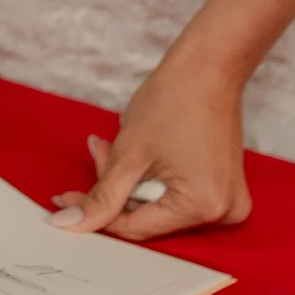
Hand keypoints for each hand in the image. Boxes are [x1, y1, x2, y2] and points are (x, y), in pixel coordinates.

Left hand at [53, 48, 251, 241]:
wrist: (209, 66)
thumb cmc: (174, 100)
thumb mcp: (128, 154)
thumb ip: (100, 197)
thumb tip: (69, 225)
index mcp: (202, 206)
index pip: (135, 228)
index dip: (96, 213)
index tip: (66, 198)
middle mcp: (222, 212)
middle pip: (147, 216)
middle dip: (117, 186)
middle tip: (99, 150)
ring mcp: (228, 202)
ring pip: (159, 204)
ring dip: (132, 179)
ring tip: (114, 144)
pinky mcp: (225, 188)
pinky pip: (177, 194)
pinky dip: (153, 177)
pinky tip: (139, 151)